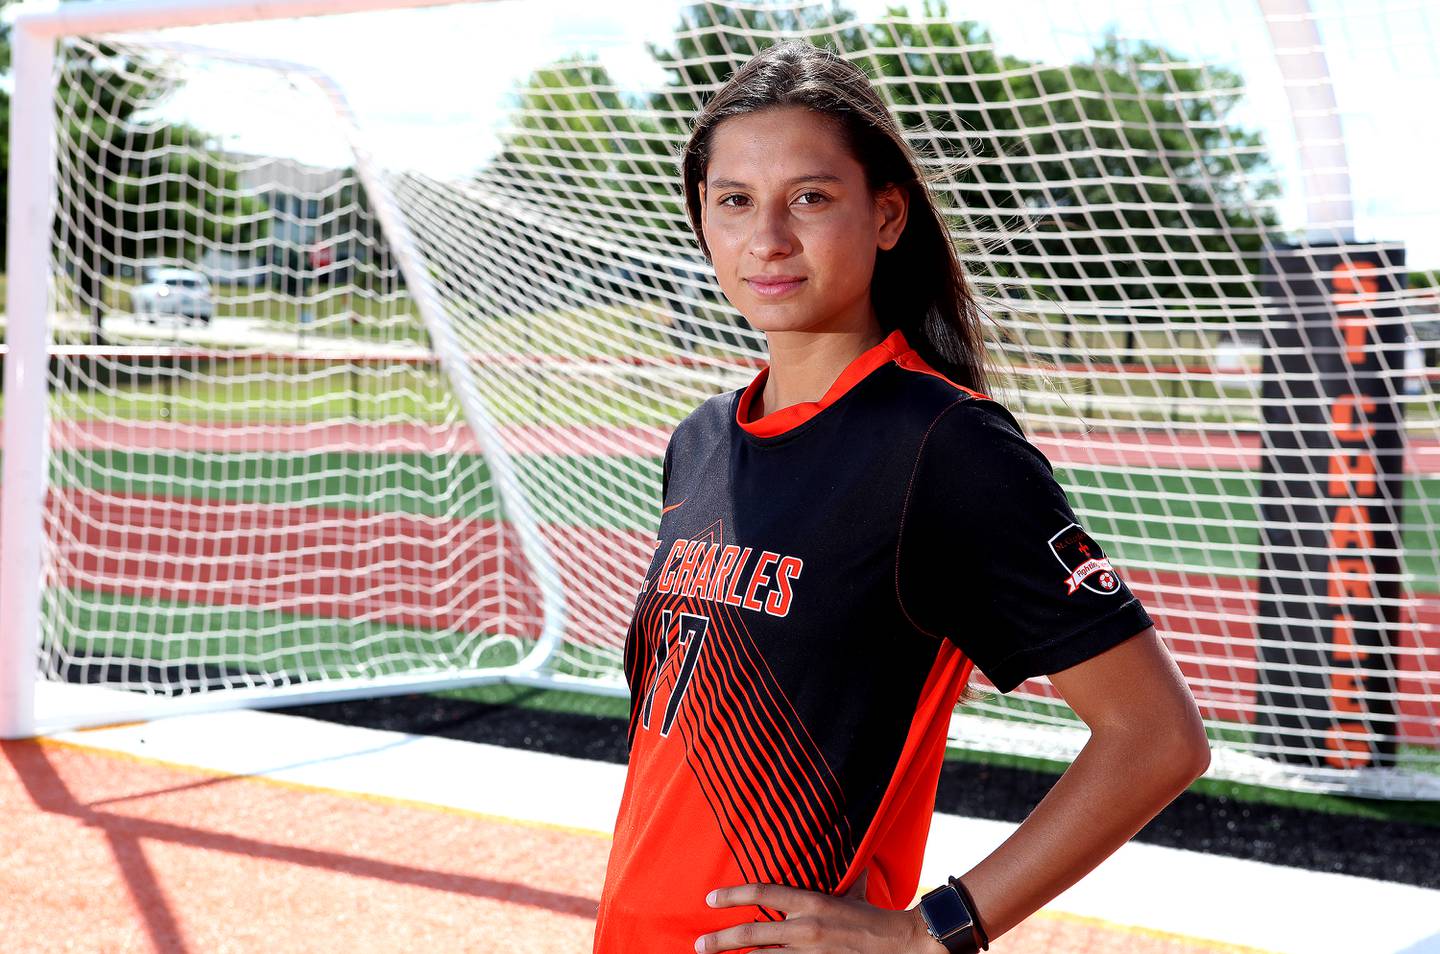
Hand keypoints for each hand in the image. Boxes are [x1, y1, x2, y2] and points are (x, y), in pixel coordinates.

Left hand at [695, 869, 942, 952]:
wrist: (900, 944)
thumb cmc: (872, 916)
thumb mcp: (849, 892)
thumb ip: (833, 878)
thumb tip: (834, 849)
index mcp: (811, 901)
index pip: (763, 892)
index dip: (733, 895)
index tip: (710, 898)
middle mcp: (805, 928)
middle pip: (752, 934)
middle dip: (721, 940)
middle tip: (699, 944)